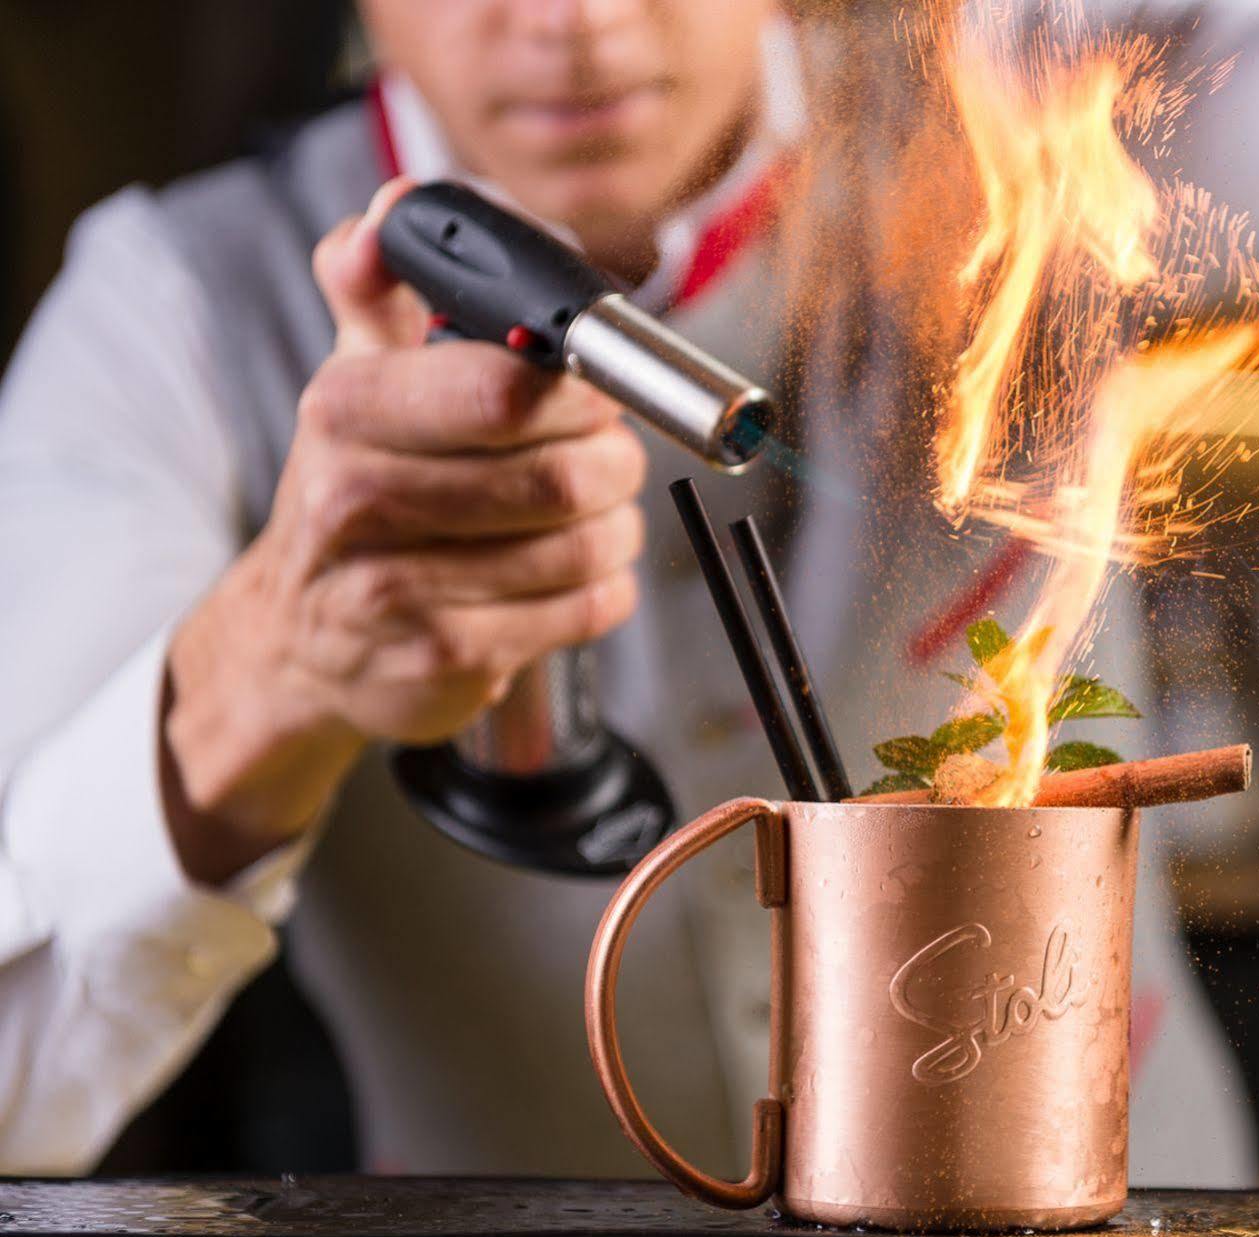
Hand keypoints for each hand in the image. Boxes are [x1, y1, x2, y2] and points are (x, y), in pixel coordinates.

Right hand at [162, 178, 646, 881]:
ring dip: (615, 528)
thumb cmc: (359, 491)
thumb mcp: (359, 378)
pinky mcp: (443, 661)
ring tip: (590, 518)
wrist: (299, 638)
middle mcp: (357, 499)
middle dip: (611, 464)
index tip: (593, 392)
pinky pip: (585, 610)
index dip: (581, 389)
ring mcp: (395, 590)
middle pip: (563, 477)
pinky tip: (573, 576)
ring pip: (586, 546)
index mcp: (346, 409)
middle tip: (608, 459)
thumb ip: (380, 288)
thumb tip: (391, 208)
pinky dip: (605, 589)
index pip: (507, 389)